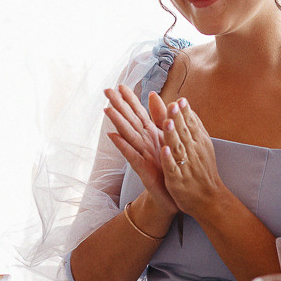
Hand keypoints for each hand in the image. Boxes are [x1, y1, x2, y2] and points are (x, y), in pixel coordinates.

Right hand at [104, 86, 176, 214]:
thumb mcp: (167, 138)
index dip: (130, 100)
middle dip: (118, 105)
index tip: (120, 85)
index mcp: (151, 136)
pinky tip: (113, 136)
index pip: (138, 114)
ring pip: (127, 136)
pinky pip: (132, 155)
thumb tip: (154, 95)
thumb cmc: (169, 167)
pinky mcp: (143, 170)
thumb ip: (161, 117)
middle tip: (106, 90)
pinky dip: (123, 146)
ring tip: (107, 109)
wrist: (174, 195)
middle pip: (129, 121)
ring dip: (117, 122)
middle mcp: (143, 143)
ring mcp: (141, 156)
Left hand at [156, 97, 224, 219]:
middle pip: (184, 133)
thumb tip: (186, 106)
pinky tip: (165, 151)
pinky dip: (169, 159)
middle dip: (178, 119)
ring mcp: (185, 166)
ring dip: (173, 135)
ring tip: (168, 123)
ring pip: (178, 148)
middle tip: (173, 105)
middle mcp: (193, 152)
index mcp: (198, 143)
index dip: (185, 113)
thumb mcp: (201, 144)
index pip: (191, 125)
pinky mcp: (177, 180)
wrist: (210, 199)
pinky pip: (173, 168)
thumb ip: (192, 124)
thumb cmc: (203, 170)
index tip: (180, 100)